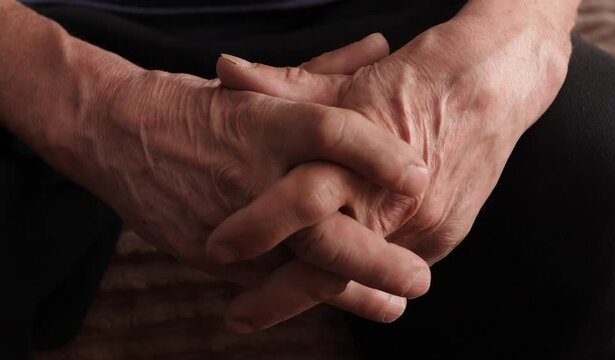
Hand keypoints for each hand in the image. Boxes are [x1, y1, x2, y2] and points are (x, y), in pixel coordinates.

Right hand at [32, 34, 429, 329]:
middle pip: (322, 221)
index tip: (421, 177)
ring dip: (351, 292)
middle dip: (376, 257)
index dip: (380, 154)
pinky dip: (308, 295)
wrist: (118, 133)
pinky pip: (268, 281)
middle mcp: (252, 172)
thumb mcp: (258, 83)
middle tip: (420, 279)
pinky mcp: (210, 251)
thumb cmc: (198, 107)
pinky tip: (344, 302)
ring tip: (392, 305)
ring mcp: (230, 217)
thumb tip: (379, 44)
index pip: (333, 132)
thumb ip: (323, 72)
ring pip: (297, 266)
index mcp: (266, 121)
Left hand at [213, 3, 572, 326]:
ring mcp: (426, 225)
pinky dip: (357, 280)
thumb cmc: (417, 76)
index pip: (302, 202)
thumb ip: (288, 85)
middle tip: (238, 319)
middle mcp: (397, 203)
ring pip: (360, 277)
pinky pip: (391, 266)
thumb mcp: (348, 84)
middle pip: (329, 263)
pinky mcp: (446, 234)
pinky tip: (328, 290)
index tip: (217, 250)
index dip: (256, 228)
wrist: (494, 82)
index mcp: (362, 158)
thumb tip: (226, 69)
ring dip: (314, 298)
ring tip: (272, 314)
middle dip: (278, 298)